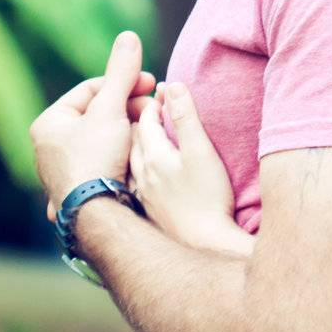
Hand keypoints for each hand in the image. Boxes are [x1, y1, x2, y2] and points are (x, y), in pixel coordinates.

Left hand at [31, 32, 155, 216]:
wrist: (96, 214)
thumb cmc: (97, 159)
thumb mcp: (112, 109)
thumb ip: (122, 73)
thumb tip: (128, 36)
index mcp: (49, 122)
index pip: (92, 89)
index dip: (124, 83)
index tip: (150, 85)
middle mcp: (49, 147)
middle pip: (99, 115)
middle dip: (129, 111)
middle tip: (155, 112)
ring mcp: (64, 171)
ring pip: (104, 140)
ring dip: (128, 134)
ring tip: (150, 135)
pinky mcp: (79, 191)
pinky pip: (104, 164)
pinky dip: (122, 158)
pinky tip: (138, 158)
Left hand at [130, 80, 250, 255]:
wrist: (201, 245)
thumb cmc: (204, 197)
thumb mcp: (199, 150)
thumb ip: (185, 116)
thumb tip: (174, 85)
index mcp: (149, 154)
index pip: (139, 117)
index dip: (151, 100)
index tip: (164, 90)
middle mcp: (136, 173)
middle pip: (128, 135)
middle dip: (139, 117)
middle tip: (157, 107)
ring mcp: (136, 192)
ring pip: (128, 157)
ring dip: (137, 141)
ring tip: (152, 133)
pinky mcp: (143, 209)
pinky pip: (131, 177)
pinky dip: (137, 163)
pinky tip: (149, 167)